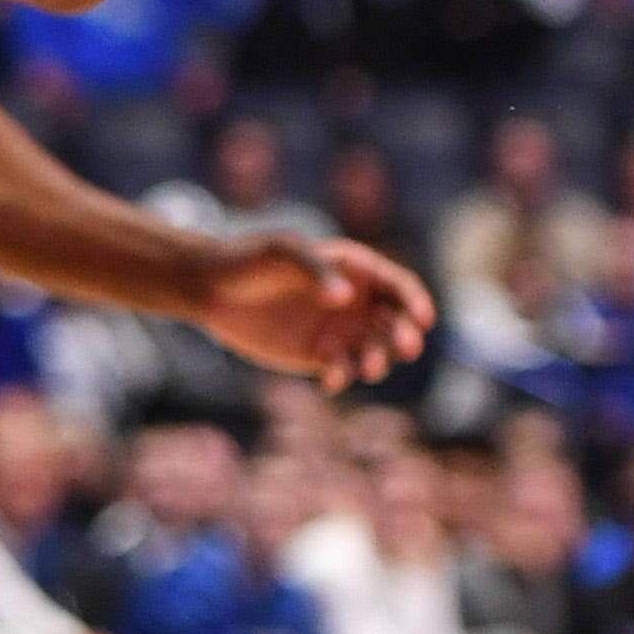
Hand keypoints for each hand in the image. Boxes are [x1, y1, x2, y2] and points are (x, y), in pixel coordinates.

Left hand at [191, 230, 433, 390]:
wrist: (210, 289)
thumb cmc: (248, 260)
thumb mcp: (281, 253)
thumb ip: (314, 270)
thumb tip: (345, 297)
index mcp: (355, 269)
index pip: (398, 285)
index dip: (416, 301)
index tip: (422, 318)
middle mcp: (356, 302)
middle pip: (398, 322)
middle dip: (406, 335)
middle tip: (404, 347)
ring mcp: (341, 330)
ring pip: (376, 351)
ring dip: (378, 360)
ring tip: (365, 368)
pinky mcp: (320, 355)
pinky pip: (343, 370)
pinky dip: (341, 375)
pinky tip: (328, 379)